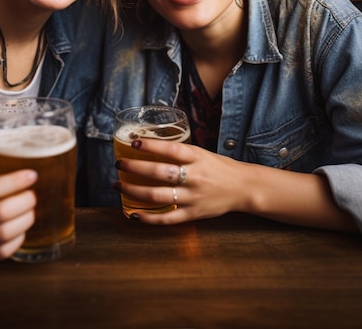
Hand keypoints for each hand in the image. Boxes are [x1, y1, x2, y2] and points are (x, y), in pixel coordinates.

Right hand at [0, 167, 37, 265]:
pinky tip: (21, 228)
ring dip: (26, 220)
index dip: (16, 181)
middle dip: (26, 201)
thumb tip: (17, 163)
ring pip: (5, 233)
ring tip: (30, 210)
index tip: (32, 175)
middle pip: (2, 212)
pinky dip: (19, 238)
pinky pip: (3, 252)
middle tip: (33, 194)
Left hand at [113, 138, 244, 224]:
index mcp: (197, 158)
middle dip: (135, 168)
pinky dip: (148, 217)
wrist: (242, 188)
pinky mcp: (193, 214)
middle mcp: (194, 177)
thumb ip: (179, 152)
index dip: (151, 146)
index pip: (171, 150)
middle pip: (160, 173)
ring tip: (118, 185)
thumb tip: (147, 144)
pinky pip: (167, 219)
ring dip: (134, 191)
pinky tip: (132, 214)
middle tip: (118, 164)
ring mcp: (193, 198)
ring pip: (158, 196)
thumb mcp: (201, 153)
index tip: (133, 142)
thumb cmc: (218, 167)